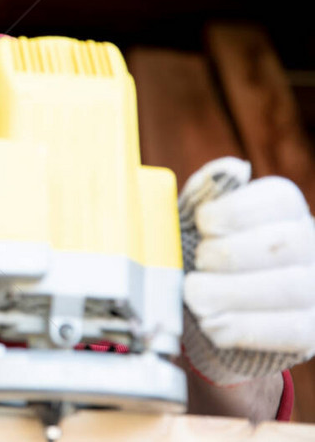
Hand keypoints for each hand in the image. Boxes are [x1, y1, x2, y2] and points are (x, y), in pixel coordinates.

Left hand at [179, 157, 314, 383]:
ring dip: (234, 293)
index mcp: (285, 215)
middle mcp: (311, 247)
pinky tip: (215, 326)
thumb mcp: (200, 228)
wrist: (215, 318)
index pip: (279, 199)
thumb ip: (208, 195)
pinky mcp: (313, 331)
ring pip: (294, 286)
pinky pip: (293, 330)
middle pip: (288, 242)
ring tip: (196, 296)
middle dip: (233, 253)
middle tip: (199, 264)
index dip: (237, 210)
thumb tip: (231, 169)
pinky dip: (247, 328)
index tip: (203, 223)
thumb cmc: (205, 264)